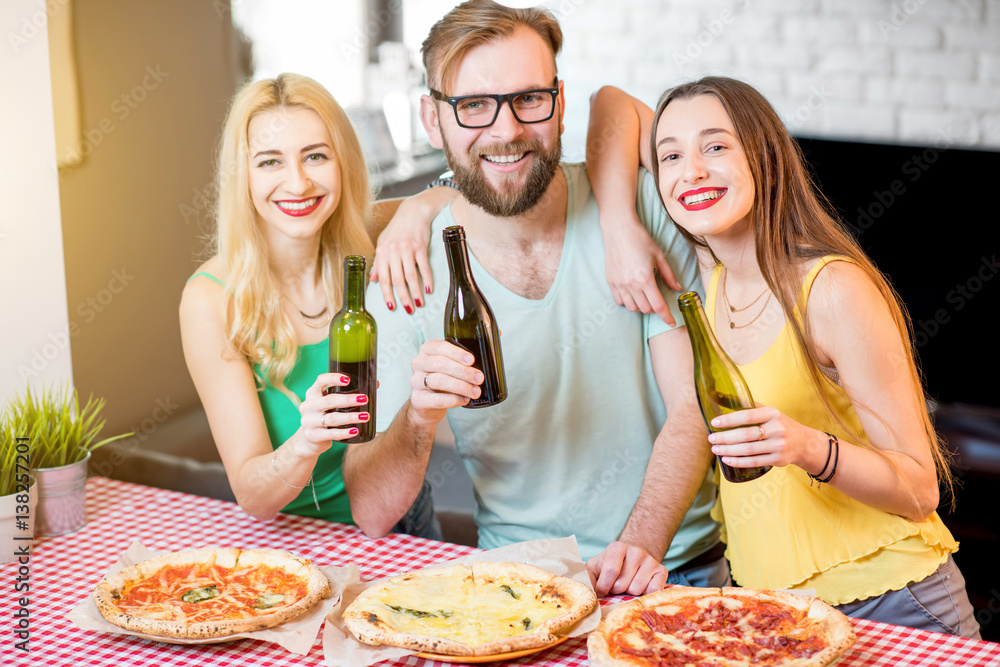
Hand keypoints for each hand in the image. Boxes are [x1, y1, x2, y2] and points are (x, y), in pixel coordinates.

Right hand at [298, 373, 370, 451]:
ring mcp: (309, 421)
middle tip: (364, 399)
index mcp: (313, 393)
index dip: (333, 378)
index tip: (348, 379)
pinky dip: (344, 432)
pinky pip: (331, 434)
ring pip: (332, 418)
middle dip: (348, 400)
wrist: (309, 440)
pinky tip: (355, 431)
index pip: (321, 381)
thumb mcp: (330, 404)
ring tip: (365, 416)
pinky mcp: (312, 436)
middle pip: (329, 400)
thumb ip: (347, 393)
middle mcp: (308, 406)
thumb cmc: (324, 416)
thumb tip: (375, 384)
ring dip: (350, 417)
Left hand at [371, 187, 457, 313]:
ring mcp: (407, 249)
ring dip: (415, 292)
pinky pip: (423, 267)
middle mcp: (393, 252)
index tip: (391, 307)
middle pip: (397, 280)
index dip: (387, 294)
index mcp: (382, 253)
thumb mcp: (383, 243)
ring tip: (419, 304)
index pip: (383, 279)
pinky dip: (427, 279)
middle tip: (408, 310)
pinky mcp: (420, 246)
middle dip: (403, 297)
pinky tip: (429, 289)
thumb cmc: (398, 229)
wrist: (413, 212)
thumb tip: (373, 279)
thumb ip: (378, 263)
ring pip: (410, 276)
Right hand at [408, 340, 483, 422]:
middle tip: (479, 378)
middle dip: (463, 371)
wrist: (428, 404)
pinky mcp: (418, 399)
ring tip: (475, 391)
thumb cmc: (444, 379)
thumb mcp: (452, 364)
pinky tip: (464, 399)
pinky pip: (436, 399)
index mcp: (427, 350)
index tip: (472, 360)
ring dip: (461, 386)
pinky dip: (453, 400)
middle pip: (440, 364)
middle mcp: (419, 363)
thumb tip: (497, 333)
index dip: (456, 352)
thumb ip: (469, 351)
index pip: (439, 347)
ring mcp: (416, 382)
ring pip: (439, 381)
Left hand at [586, 541, 667, 596]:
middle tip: (617, 585)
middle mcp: (636, 551)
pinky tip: (641, 587)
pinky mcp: (662, 571)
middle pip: (622, 584)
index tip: (602, 591)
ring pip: (637, 590)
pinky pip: (652, 591)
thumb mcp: (595, 567)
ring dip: (630, 593)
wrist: (634, 559)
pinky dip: (645, 595)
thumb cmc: (611, 565)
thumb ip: (587, 576)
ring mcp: (651, 560)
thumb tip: (585, 590)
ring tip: (628, 585)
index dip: (604, 586)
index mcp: (617, 547)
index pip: (610, 571)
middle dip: (616, 590)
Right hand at [602, 217, 681, 325]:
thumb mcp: (659, 256)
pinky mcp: (610, 282)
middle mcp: (631, 284)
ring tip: (644, 295)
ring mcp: (619, 284)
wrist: (619, 229)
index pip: (658, 306)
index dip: (666, 316)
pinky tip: (632, 292)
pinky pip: (620, 301)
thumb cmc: (640, 240)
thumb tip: (677, 288)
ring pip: (632, 307)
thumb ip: (669, 275)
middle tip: (657, 298)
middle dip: (654, 308)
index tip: (671, 322)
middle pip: (645, 309)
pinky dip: (628, 301)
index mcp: (645, 278)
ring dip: (641, 305)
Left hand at [707, 405, 825, 472]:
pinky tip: (726, 459)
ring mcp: (778, 445)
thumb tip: (717, 395)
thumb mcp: (767, 411)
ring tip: (715, 449)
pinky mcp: (778, 459)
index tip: (714, 423)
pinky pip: (754, 461)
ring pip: (748, 449)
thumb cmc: (778, 424)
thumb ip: (746, 405)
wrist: (803, 442)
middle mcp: (777, 429)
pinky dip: (738, 461)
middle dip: (725, 437)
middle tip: (711, 439)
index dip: (729, 419)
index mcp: (772, 413)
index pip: (747, 415)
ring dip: (729, 450)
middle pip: (746, 434)